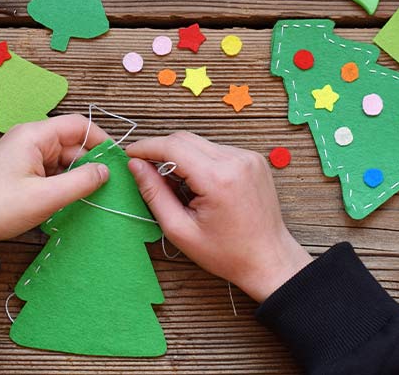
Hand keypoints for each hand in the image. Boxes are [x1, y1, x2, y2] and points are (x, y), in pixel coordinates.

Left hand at [0, 115, 110, 241]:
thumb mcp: (47, 197)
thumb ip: (81, 182)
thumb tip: (106, 171)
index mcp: (34, 135)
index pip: (79, 125)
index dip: (102, 141)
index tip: (118, 162)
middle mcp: (29, 138)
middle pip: (72, 143)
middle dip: (90, 163)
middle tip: (107, 187)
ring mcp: (23, 153)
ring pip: (62, 158)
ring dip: (75, 175)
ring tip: (88, 197)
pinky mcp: (19, 168)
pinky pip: (50, 169)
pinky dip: (62, 181)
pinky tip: (68, 199)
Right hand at [126, 132, 311, 301]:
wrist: (268, 259)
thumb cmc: (226, 253)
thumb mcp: (180, 230)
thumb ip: (154, 194)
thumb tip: (136, 166)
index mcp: (217, 178)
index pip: (172, 146)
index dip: (145, 147)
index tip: (129, 155)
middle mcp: (236, 160)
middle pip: (185, 139)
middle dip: (161, 150)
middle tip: (146, 170)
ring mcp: (248, 157)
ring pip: (200, 143)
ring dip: (181, 157)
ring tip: (176, 185)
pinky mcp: (254, 159)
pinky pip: (216, 150)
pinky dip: (201, 161)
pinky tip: (198, 184)